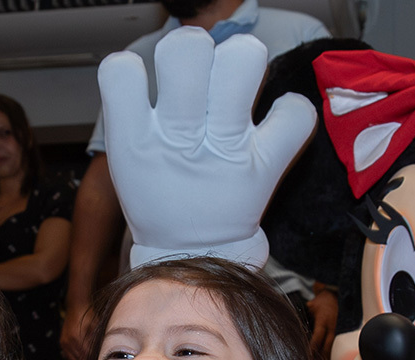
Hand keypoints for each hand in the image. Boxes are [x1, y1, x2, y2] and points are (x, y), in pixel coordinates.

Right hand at [60, 301, 93, 359]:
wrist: (76, 305)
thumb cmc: (88, 315)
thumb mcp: (96, 326)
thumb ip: (98, 341)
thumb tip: (104, 354)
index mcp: (77, 338)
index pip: (87, 357)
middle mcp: (69, 342)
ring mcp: (64, 343)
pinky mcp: (62, 343)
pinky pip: (69, 357)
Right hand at [99, 27, 316, 267]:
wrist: (189, 258)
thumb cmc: (161, 198)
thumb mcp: (127, 160)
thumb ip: (133, 108)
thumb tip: (164, 60)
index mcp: (135, 141)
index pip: (119, 70)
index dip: (132, 66)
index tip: (145, 88)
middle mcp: (180, 139)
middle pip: (186, 49)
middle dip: (192, 47)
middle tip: (200, 72)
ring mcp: (226, 149)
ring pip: (243, 61)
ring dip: (241, 58)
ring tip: (236, 80)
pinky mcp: (264, 166)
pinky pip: (295, 115)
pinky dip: (293, 110)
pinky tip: (276, 118)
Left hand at [306, 290, 337, 359]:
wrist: (337, 296)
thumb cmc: (321, 302)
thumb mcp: (310, 307)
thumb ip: (303, 317)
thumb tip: (292, 326)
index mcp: (324, 321)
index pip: (317, 339)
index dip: (311, 350)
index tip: (305, 358)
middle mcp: (333, 328)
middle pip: (326, 349)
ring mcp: (339, 332)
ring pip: (332, 350)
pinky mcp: (342, 334)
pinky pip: (335, 348)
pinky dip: (330, 356)